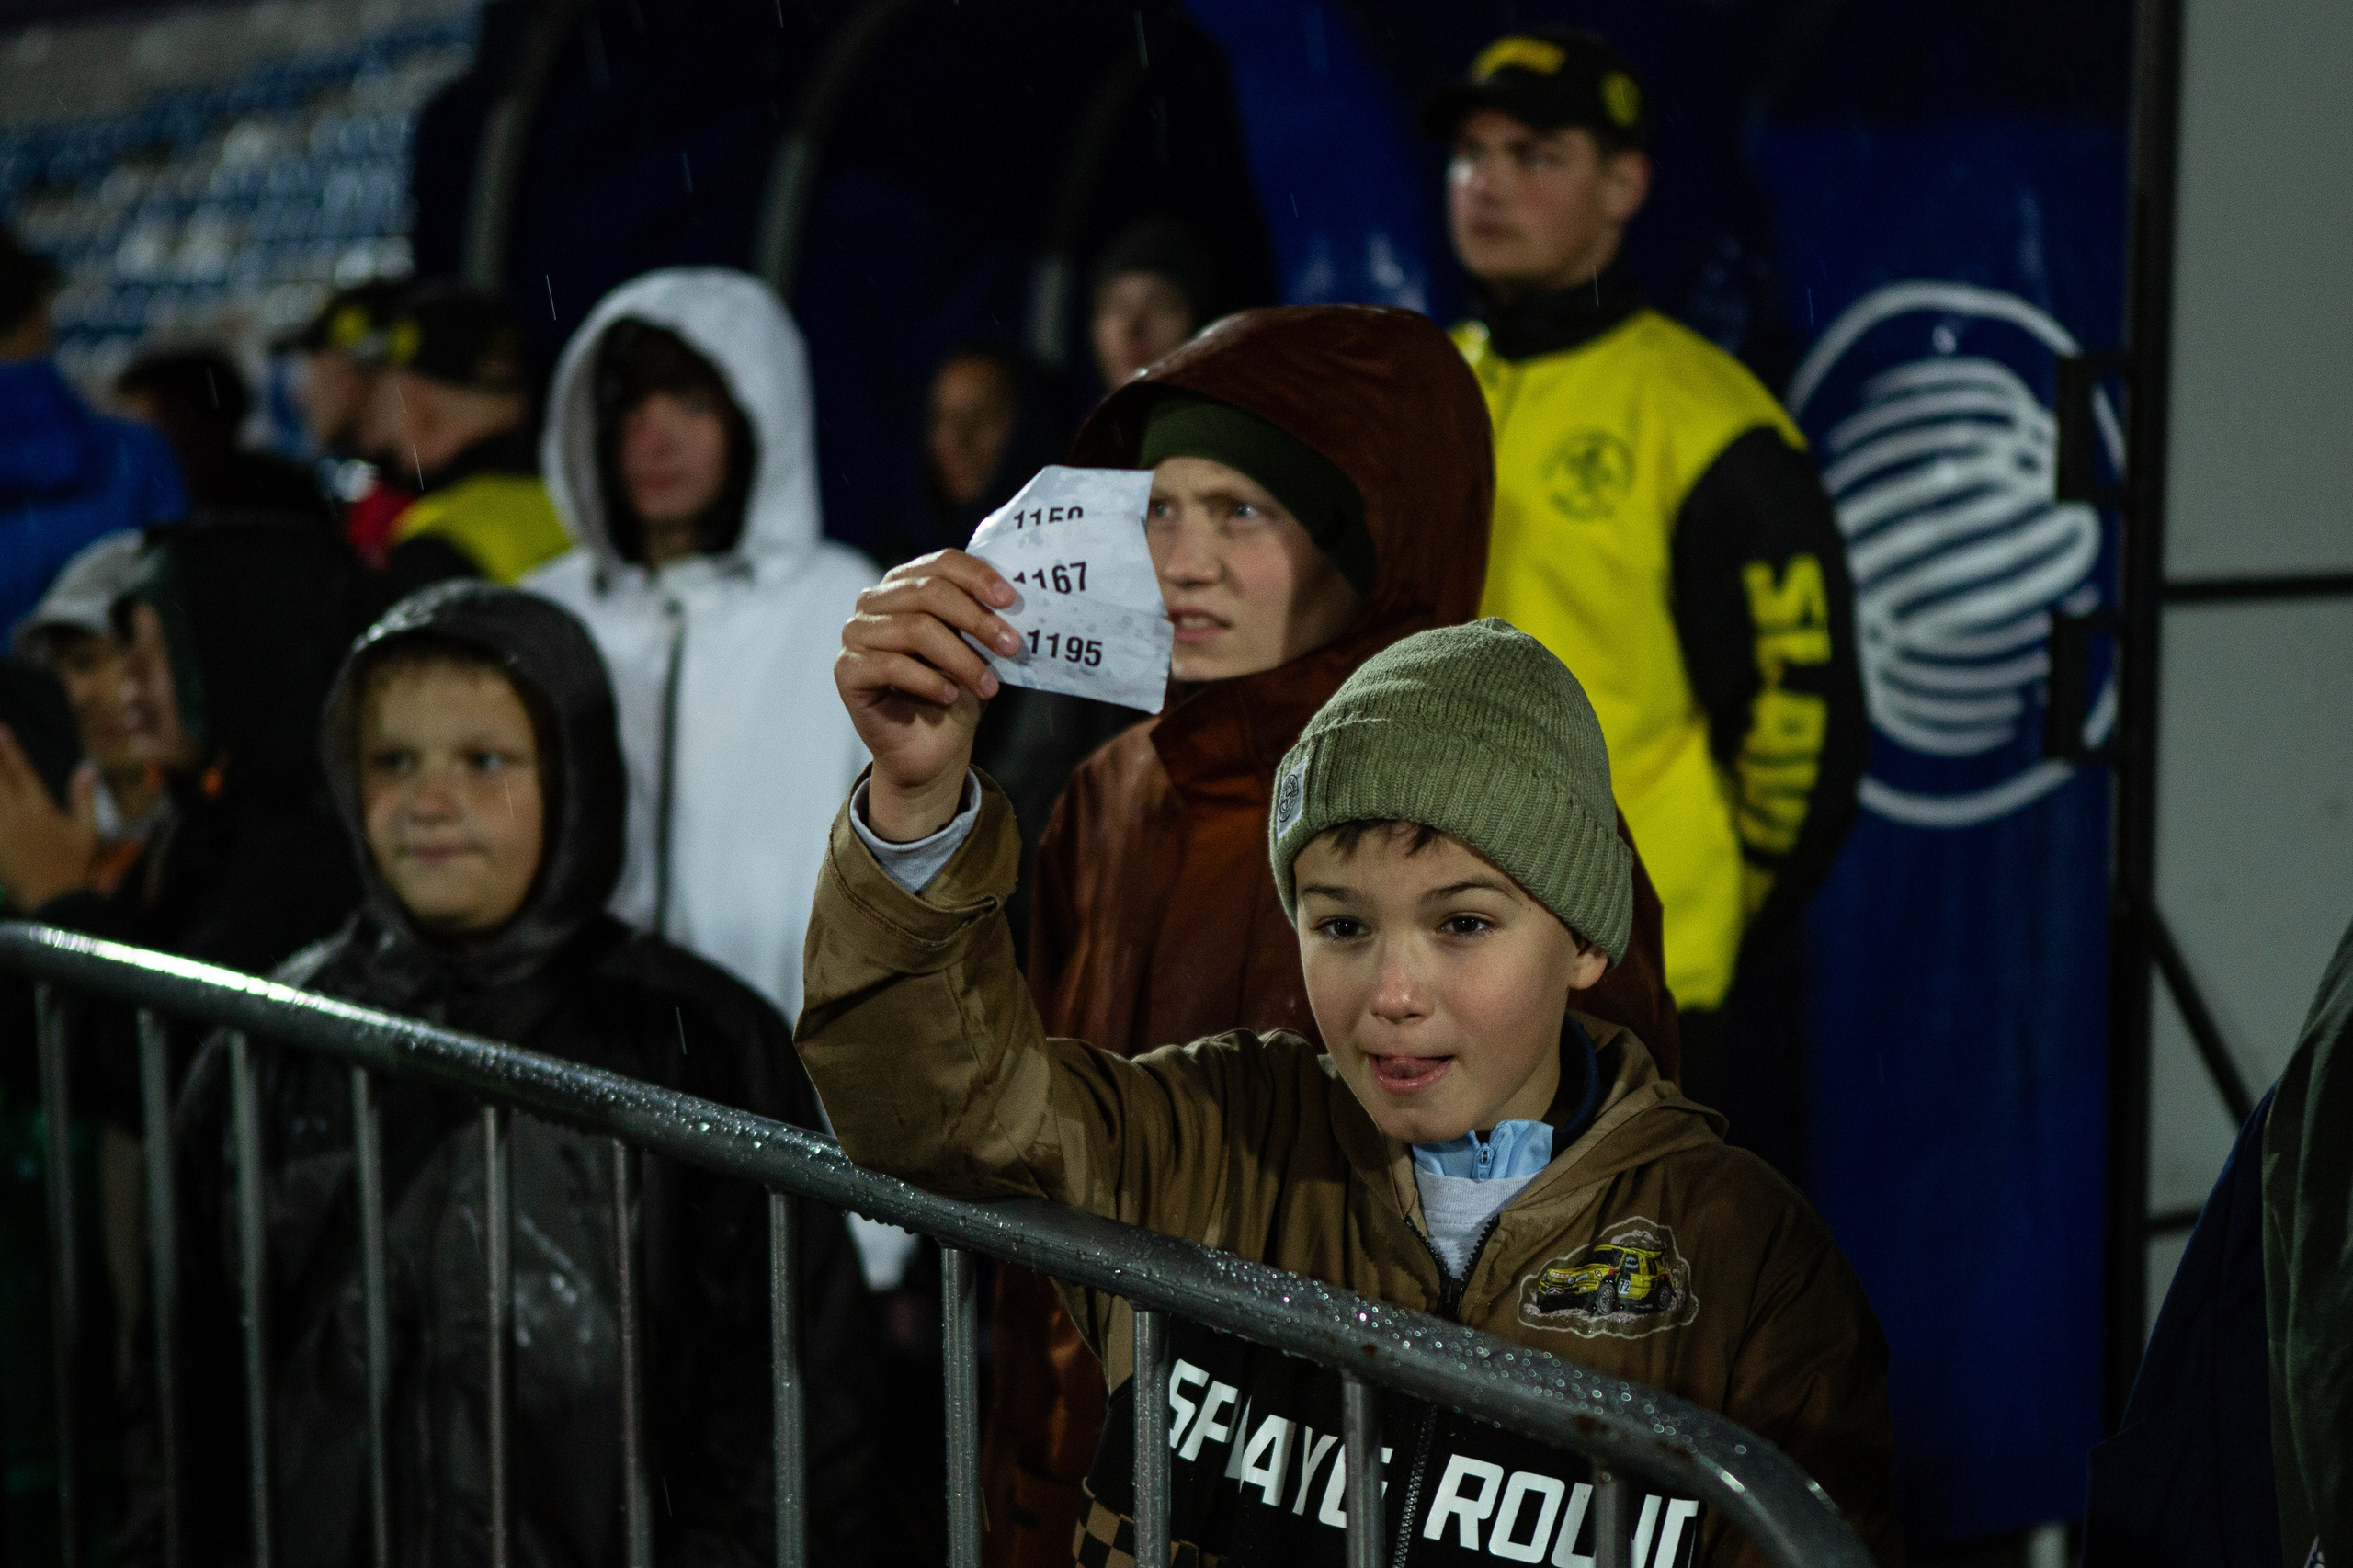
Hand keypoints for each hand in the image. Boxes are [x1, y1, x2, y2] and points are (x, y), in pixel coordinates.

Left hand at [0, 728, 101, 911]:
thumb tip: (89, 768)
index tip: (1, 729)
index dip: (10, 750)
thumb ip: (83, 797)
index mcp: (41, 808)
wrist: (57, 899)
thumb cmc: (75, 864)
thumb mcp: (87, 830)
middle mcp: (16, 815)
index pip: (22, 772)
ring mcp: (0, 831)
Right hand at [836, 550, 1020, 840]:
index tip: (1011, 601)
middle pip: (929, 592)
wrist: (930, 749)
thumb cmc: (954, 691)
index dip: (978, 576)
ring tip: (988, 685)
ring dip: (961, 659)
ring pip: (914, 629)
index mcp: (906, 584)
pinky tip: (950, 696)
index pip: (942, 562)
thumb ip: (984, 619)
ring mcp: (856, 633)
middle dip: (977, 620)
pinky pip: (891, 665)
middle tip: (1012, 647)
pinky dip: (928, 681)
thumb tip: (1014, 602)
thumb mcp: (976, 650)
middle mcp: (875, 601)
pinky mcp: (847, 670)